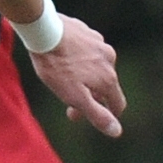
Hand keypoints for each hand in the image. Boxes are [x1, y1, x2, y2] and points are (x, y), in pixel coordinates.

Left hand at [29, 16, 125, 136]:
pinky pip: (89, 50)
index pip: (118, 104)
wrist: (44, 30)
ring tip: (64, 75)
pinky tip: (64, 57)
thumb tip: (117, 132)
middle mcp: (110, 61)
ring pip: (98, 67)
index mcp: (108, 79)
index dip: (106, 115)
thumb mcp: (74, 97)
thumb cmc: (56, 66)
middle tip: (67, 101)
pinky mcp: (89, 32)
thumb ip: (97, 114)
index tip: (84, 116)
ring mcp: (100, 44)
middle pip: (106, 85)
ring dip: (86, 75)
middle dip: (90, 95)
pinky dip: (80, 58)